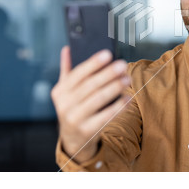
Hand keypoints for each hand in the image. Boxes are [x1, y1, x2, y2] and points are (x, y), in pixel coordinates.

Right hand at [51, 46, 129, 162]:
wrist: (73, 139)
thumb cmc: (74, 107)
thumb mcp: (66, 92)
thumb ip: (67, 70)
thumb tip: (67, 49)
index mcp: (60, 91)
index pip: (77, 74)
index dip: (93, 63)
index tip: (108, 53)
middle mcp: (64, 105)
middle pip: (89, 86)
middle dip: (107, 74)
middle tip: (122, 65)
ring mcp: (75, 119)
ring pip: (98, 99)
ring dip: (115, 87)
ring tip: (127, 78)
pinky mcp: (87, 131)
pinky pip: (106, 116)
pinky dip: (118, 107)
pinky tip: (128, 98)